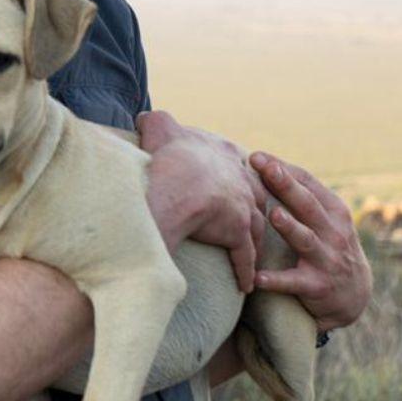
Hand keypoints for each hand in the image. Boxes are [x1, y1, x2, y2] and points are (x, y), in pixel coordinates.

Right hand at [137, 110, 267, 293]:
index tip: (233, 182)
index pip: (235, 163)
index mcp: (224, 153)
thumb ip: (156, 122)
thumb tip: (145, 117)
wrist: (176, 183)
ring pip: (256, 226)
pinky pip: (245, 256)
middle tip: (249, 217)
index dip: (234, 173)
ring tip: (253, 251)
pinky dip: (245, 270)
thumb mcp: (160, 127)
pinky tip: (246, 283)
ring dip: (254, 240)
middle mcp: (240, 179)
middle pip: (254, 194)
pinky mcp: (237, 232)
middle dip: (253, 206)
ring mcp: (243, 206)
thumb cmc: (167, 154)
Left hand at [250, 152, 371, 330]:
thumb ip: (300, 195)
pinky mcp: (317, 286)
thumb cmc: (328, 245)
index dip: (282, 168)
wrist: (354, 295)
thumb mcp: (325, 218)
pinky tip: (257, 277)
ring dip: (290, 227)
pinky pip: (294, 282)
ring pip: (305, 240)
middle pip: (307, 205)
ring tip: (272, 215)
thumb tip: (264, 164)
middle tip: (266, 169)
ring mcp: (327, 259)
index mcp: (334, 210)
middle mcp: (334, 232)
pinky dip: (276, 280)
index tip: (256, 156)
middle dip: (286, 186)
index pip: (308, 182)